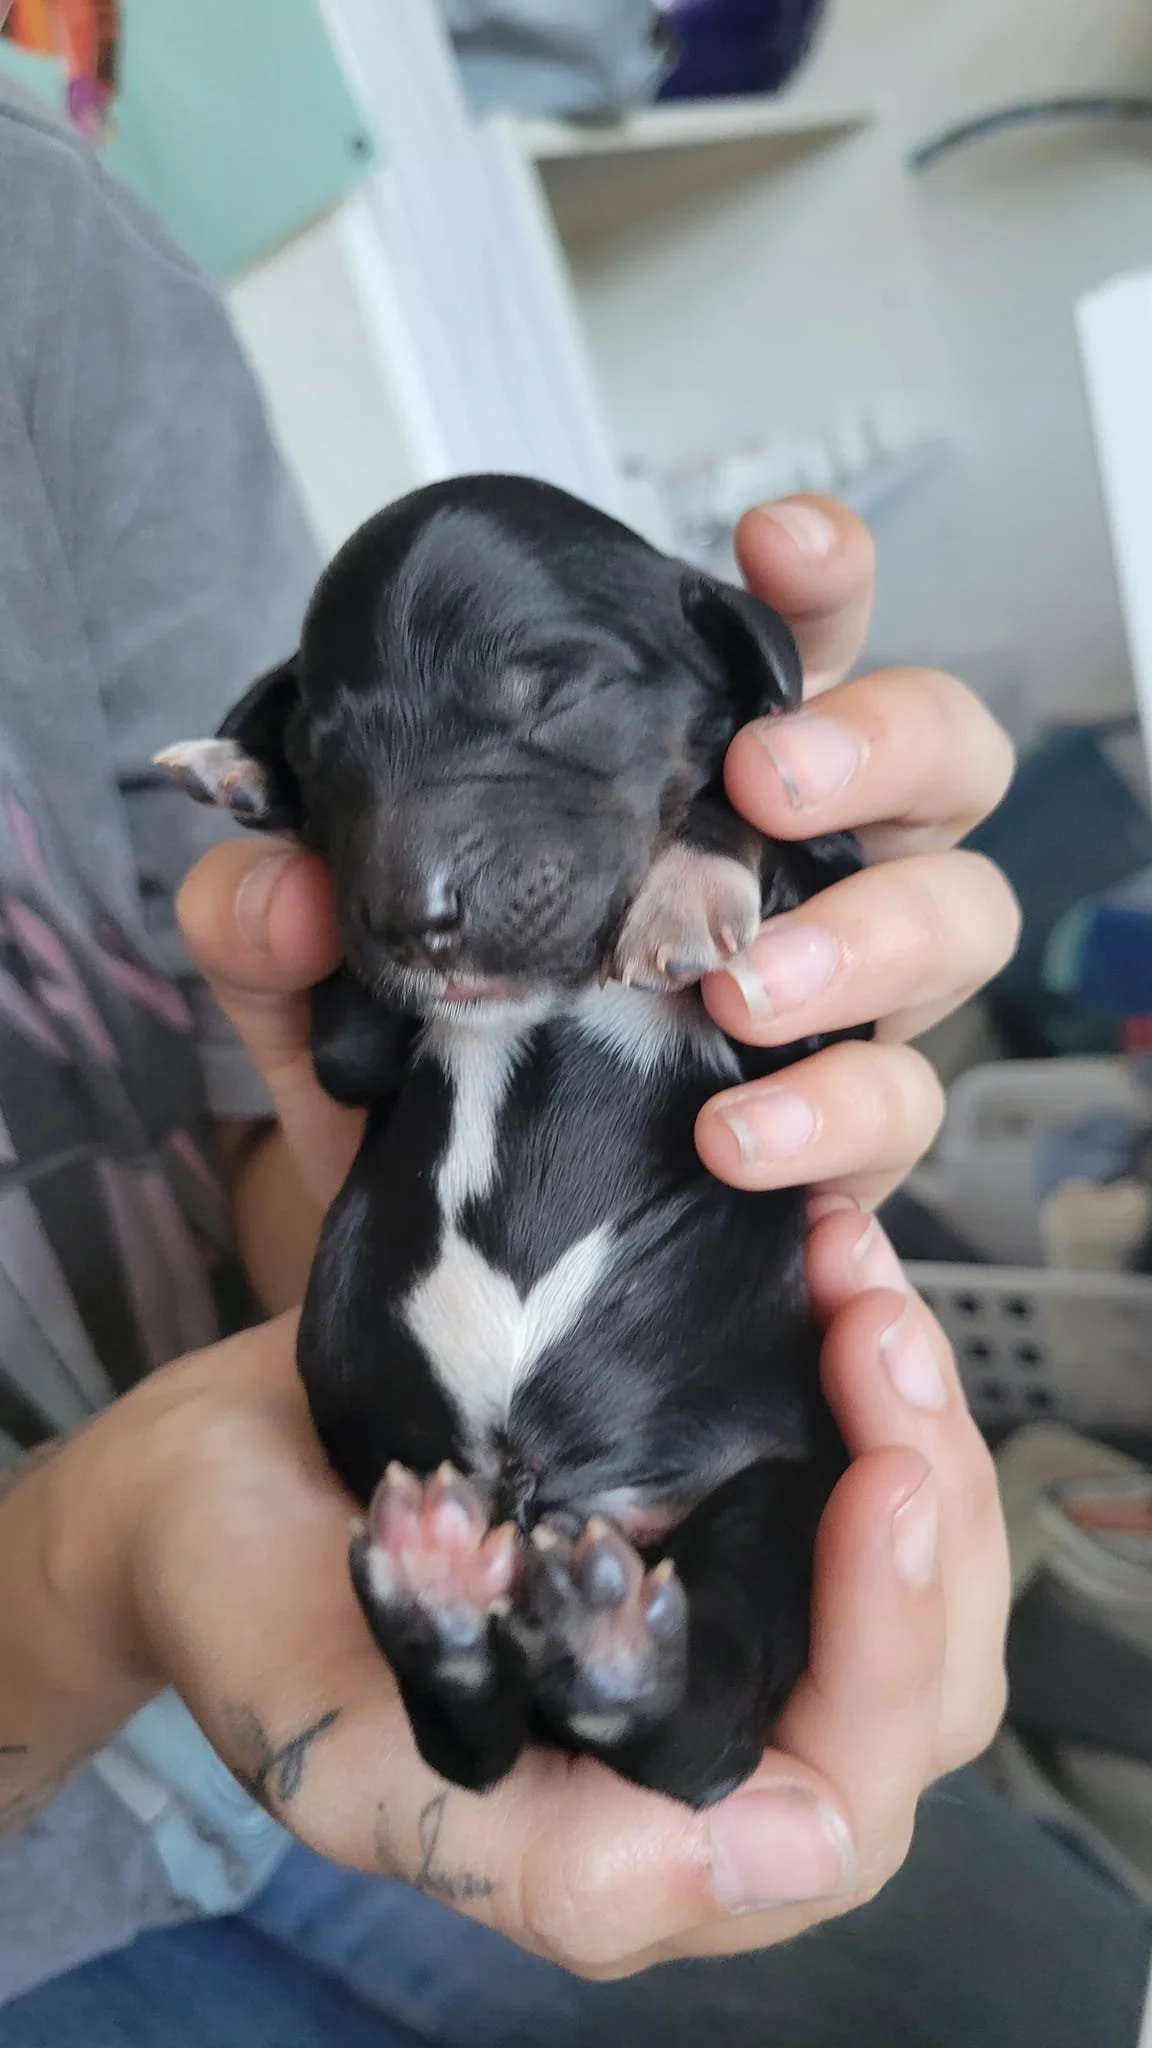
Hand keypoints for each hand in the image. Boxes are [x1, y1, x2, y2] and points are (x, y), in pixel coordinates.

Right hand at [46, 1209, 1005, 1978]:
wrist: (196, 1478)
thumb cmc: (250, 1623)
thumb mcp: (354, 1765)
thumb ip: (547, 1861)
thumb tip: (786, 1860)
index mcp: (661, 1828)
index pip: (856, 1780)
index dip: (892, 1643)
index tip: (878, 1476)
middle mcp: (724, 1723)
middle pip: (927, 1660)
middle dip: (933, 1490)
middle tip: (877, 1325)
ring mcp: (728, 1601)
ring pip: (911, 1547)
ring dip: (912, 1407)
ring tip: (856, 1265)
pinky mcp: (715, 1495)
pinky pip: (844, 1446)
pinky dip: (856, 1354)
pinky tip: (827, 1250)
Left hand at [178, 494, 1018, 1216]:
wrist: (430, 1239)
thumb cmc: (408, 1066)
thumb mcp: (305, 983)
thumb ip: (268, 919)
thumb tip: (285, 885)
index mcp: (688, 788)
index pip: (792, 649)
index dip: (821, 578)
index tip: (774, 544)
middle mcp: (791, 874)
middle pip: (944, 757)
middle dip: (886, 744)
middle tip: (761, 782)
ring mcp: (834, 1001)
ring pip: (963, 920)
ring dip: (877, 938)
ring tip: (743, 990)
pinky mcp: (840, 1136)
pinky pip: (900, 1114)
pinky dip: (840, 1128)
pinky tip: (745, 1155)